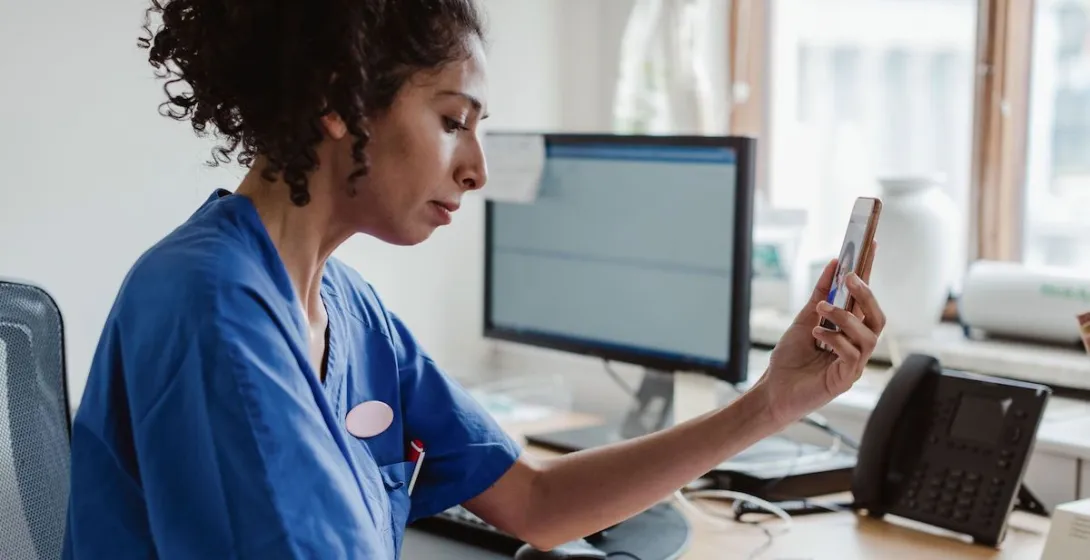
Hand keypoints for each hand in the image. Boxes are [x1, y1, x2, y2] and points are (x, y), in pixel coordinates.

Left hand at [756, 241, 885, 425]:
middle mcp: (856, 346)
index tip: (872, 247)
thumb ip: (820, 294)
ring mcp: (854, 364)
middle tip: (849, 278)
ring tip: (822, 309)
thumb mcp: (804, 319)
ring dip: (846, 317)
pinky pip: (852, 356)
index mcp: (849, 331)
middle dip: (866, 295)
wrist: (773, 390)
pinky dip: (835, 340)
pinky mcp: (845, 380)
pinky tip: (817, 334)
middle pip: (877, 317)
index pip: (865, 300)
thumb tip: (833, 265)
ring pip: (868, 336)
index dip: (870, 275)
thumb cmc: (790, 360)